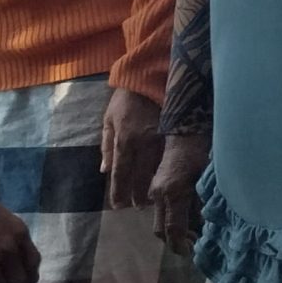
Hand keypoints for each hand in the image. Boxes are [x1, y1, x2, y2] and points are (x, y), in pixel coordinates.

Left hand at [99, 88, 164, 210]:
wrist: (151, 76)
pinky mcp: (177, 133)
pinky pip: (170, 157)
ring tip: (152, 198)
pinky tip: (167, 180)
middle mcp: (144, 143)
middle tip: (137, 206)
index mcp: (125, 140)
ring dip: (154, 186)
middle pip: (141, 176)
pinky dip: (167, 171)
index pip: (121, 172)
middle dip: (138, 194)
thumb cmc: (126, 99)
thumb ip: (107, 146)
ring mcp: (163, 139)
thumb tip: (105, 170)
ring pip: (158, 169)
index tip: (118, 206)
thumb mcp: (108, 120)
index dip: (119, 191)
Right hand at [151, 132, 211, 254]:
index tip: (191, 252)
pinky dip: (169, 219)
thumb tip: (206, 226)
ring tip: (191, 232)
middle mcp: (159, 195)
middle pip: (160, 230)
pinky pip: (159, 210)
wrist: (185, 132)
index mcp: (174, 194)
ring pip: (158, 221)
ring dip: (171, 230)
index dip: (181, 244)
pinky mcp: (154, 186)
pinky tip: (186, 217)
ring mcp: (154, 191)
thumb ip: (205, 203)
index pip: (173, 229)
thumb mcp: (208, 179)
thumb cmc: (202, 153)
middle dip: (174, 241)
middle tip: (192, 245)